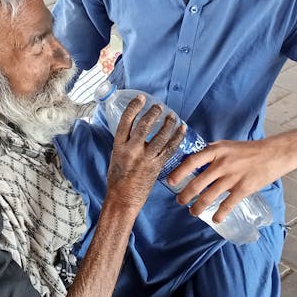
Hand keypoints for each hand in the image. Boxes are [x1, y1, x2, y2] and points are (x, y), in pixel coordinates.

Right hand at [105, 96, 184, 210]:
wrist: (122, 198)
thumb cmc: (117, 179)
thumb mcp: (115, 156)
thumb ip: (124, 143)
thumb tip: (134, 130)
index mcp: (118, 146)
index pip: (126, 121)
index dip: (134, 107)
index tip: (141, 98)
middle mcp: (131, 151)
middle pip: (144, 126)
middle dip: (154, 113)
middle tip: (160, 107)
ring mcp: (145, 159)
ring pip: (160, 137)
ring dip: (168, 124)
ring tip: (172, 116)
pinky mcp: (156, 167)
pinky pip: (170, 149)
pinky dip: (177, 137)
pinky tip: (182, 129)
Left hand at [168, 138, 283, 222]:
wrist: (273, 153)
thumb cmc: (247, 150)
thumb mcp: (226, 145)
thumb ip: (210, 153)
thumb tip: (192, 162)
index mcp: (216, 151)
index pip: (192, 161)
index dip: (179, 172)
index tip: (170, 182)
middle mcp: (222, 163)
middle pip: (197, 183)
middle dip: (185, 195)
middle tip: (180, 201)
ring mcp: (233, 177)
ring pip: (209, 196)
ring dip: (198, 207)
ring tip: (193, 211)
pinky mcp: (244, 188)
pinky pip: (227, 205)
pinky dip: (219, 214)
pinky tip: (215, 219)